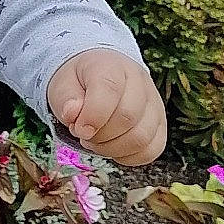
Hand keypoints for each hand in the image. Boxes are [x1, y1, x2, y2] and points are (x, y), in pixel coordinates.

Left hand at [47, 49, 166, 164]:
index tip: (78, 129)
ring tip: (96, 141)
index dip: (92, 116)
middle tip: (83, 134)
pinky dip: (129, 157)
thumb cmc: (79, 84)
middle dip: (99, 135)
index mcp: (112, 66)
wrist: (96, 78)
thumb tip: (73, 114)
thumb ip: (66, 99)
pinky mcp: (160, 125)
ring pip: (142, 138)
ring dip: (112, 148)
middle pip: (128, 117)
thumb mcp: (63, 85)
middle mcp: (140, 82)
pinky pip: (152, 150)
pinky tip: (112, 148)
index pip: (109, 90)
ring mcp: (154, 104)